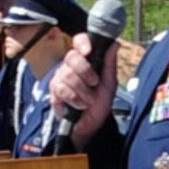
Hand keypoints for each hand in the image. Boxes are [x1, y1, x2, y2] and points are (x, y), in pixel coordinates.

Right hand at [49, 31, 118, 148]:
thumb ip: (109, 64)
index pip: (79, 41)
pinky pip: (62, 88)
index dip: (82, 43)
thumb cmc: (99, 105)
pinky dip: (74, 98)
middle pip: (72, 57)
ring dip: (82, 90)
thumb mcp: (109, 84)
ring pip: (67, 74)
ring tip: (88, 100)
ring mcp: (60, 78)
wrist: (91, 126)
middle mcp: (70, 67)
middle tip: (94, 83)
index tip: (88, 51)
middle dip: (86, 72)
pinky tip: (79, 105)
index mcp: (84, 61)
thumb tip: (114, 44)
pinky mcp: (53, 92)